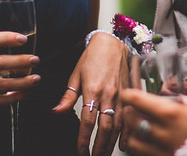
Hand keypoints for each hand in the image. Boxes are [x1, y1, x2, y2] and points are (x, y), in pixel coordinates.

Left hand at [55, 31, 128, 155]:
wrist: (113, 41)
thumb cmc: (92, 57)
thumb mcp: (75, 74)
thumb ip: (68, 96)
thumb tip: (56, 112)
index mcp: (93, 89)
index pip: (87, 121)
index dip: (83, 139)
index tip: (80, 151)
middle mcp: (109, 94)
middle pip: (105, 127)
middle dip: (99, 147)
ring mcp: (122, 94)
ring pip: (118, 124)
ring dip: (112, 143)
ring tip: (105, 154)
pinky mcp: (130, 93)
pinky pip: (130, 116)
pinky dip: (128, 132)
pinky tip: (123, 144)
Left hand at [120, 88, 186, 155]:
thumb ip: (186, 107)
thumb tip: (179, 104)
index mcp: (172, 113)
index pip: (137, 100)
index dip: (129, 95)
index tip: (127, 94)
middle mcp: (162, 132)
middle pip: (130, 119)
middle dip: (130, 112)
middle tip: (134, 110)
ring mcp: (161, 151)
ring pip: (132, 141)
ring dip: (133, 133)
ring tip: (141, 130)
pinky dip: (142, 150)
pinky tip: (150, 146)